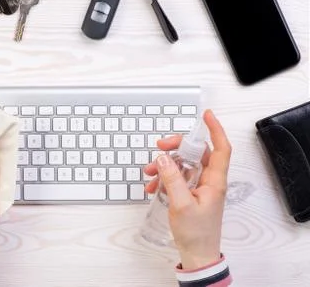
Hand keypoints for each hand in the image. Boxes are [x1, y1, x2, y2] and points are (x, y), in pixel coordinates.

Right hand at [144, 110, 231, 269]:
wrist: (197, 254)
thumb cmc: (196, 233)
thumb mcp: (181, 204)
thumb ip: (172, 179)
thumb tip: (164, 158)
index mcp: (214, 181)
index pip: (221, 149)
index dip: (215, 130)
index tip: (206, 116)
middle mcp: (208, 181)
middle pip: (197, 153)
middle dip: (177, 147)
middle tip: (160, 147)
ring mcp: (199, 187)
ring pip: (183, 165)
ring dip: (165, 165)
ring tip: (149, 173)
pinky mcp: (190, 194)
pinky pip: (177, 178)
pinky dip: (164, 178)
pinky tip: (153, 187)